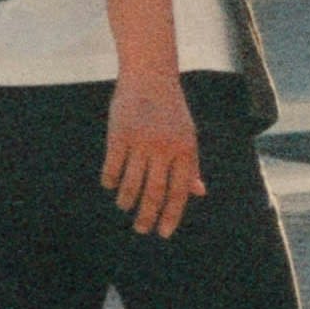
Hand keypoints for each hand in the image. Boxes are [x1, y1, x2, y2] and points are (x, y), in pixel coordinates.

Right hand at [103, 73, 204, 237]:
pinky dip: (111, 180)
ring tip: (124, 206)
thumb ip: (190, 165)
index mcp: (185, 149)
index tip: (163, 233)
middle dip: (147, 216)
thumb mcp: (187, 134)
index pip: (179, 192)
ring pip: (132, 184)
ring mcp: (141, 141)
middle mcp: (164, 147)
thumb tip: (198, 193)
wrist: (150, 75)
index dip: (171, 215)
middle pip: (155, 193)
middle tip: (141, 230)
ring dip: (127, 201)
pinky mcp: (119, 134)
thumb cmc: (170, 109)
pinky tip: (111, 185)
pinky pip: (113, 167)